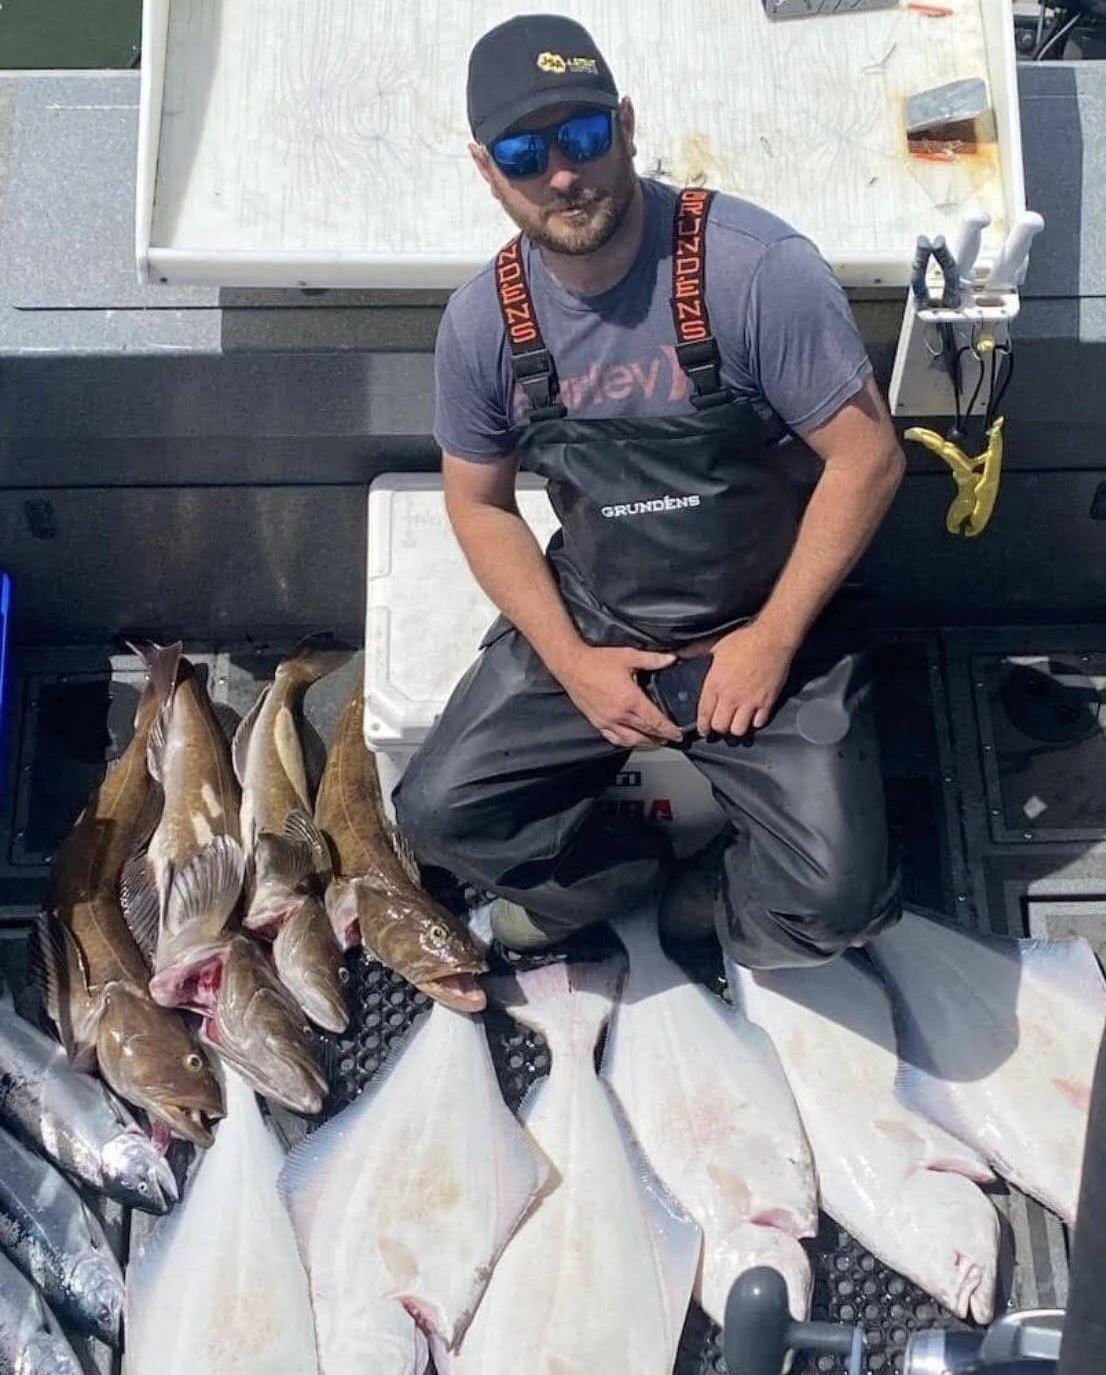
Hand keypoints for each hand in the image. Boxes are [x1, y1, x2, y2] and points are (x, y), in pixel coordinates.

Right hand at [556, 646, 684, 748]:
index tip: (677, 734)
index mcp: (630, 700)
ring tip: (654, 742)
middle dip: (660, 738)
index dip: (669, 730)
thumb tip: (671, 659)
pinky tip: (631, 740)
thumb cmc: (596, 661)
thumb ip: (653, 659)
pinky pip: (614, 738)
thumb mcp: (628, 656)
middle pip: (645, 733)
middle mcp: (619, 715)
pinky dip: (626, 742)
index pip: (655, 721)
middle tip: (670, 739)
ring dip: (644, 743)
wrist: (571, 665)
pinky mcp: (597, 722)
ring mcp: (607, 721)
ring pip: (630, 740)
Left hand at [696, 622, 797, 736]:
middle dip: (718, 728)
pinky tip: (754, 716)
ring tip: (736, 722)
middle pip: (720, 726)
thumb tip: (679, 653)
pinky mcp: (767, 702)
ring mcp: (750, 701)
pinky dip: (755, 722)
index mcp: (716, 683)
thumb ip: (696, 651)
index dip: (702, 726)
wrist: (772, 638)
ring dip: (736, 728)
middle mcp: (731, 696)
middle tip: (720, 724)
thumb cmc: (745, 639)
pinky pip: (759, 723)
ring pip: (738, 730)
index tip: (703, 730)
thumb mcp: (715, 644)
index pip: (704, 714)